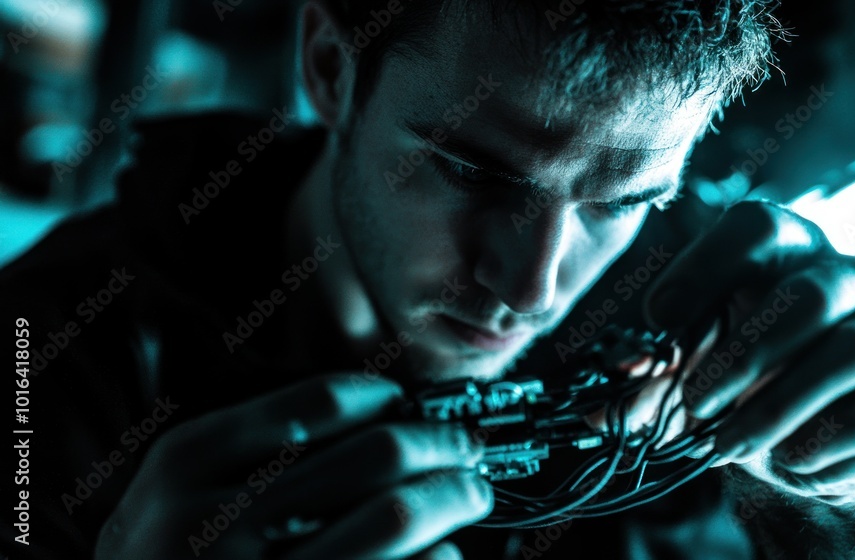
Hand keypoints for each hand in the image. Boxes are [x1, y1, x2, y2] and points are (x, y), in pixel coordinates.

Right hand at [95, 374, 489, 558]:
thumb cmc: (166, 556)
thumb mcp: (179, 488)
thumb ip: (256, 446)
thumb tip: (386, 413)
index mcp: (186, 463)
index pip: (320, 401)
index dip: (387, 398)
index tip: (410, 405)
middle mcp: (216, 522)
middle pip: (376, 455)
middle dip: (441, 443)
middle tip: (464, 445)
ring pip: (398, 516)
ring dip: (454, 495)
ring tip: (469, 491)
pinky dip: (439, 557)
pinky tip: (437, 552)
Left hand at [640, 200, 854, 503]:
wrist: (797, 441)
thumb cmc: (733, 382)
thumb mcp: (685, 367)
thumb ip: (653, 369)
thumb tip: (617, 378)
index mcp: (780, 247)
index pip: (756, 228)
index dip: (704, 269)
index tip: (658, 320)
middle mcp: (838, 274)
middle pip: (811, 296)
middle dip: (744, 356)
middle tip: (694, 403)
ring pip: (852, 351)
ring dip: (779, 407)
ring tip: (726, 445)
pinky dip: (825, 441)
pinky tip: (788, 459)